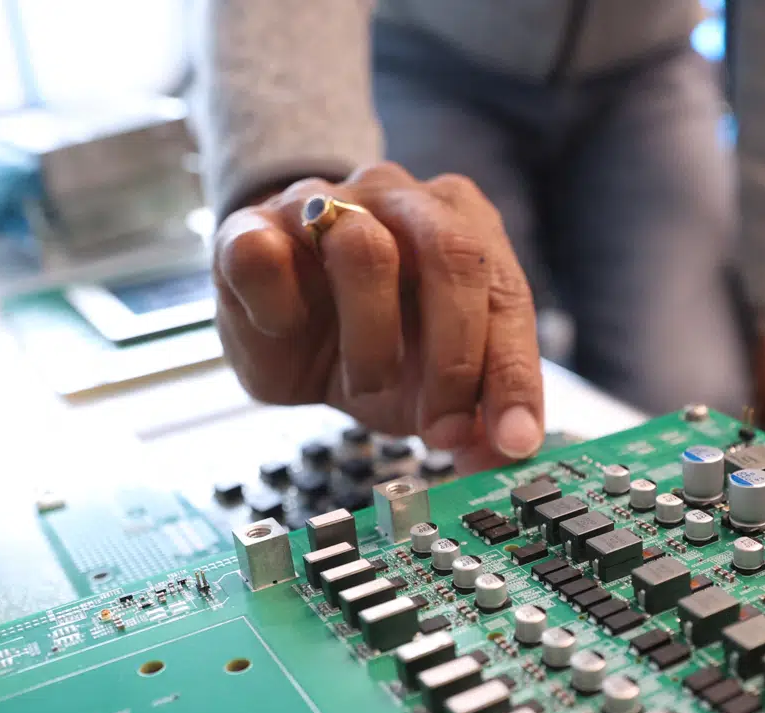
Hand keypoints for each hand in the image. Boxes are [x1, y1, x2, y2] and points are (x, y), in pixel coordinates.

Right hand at [211, 163, 544, 470]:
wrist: (278, 314)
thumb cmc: (371, 338)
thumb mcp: (433, 384)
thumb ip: (476, 414)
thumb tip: (509, 458)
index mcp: (464, 229)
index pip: (506, 294)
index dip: (514, 374)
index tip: (512, 439)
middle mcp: (402, 201)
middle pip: (452, 254)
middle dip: (456, 358)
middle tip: (443, 428)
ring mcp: (324, 204)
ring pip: (364, 250)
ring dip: (373, 342)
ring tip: (367, 386)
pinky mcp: (250, 226)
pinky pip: (264, 254)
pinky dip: (278, 310)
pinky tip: (286, 333)